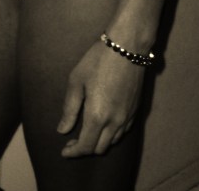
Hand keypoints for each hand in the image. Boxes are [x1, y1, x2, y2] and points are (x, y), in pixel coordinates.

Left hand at [57, 41, 144, 156]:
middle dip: (85, 149)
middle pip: (100, 148)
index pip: (86, 146)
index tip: (64, 151)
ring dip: (99, 143)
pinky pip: (123, 132)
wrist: (127, 47)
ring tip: (87, 134)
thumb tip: (62, 130)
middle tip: (72, 141)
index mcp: (97, 116)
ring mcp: (127, 117)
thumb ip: (70, 108)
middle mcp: (115, 122)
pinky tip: (103, 125)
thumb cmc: (98, 60)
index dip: (74, 152)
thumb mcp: (76, 81)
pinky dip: (111, 135)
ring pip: (113, 142)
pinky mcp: (135, 110)